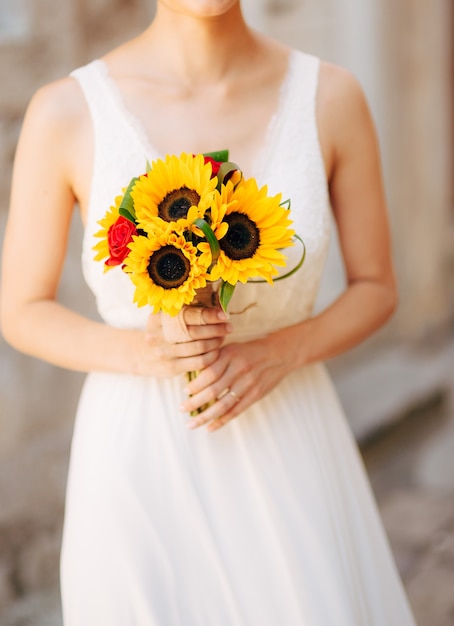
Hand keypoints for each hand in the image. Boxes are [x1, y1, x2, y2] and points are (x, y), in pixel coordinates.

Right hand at [133, 306, 231, 377]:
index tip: (224, 315)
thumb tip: (218, 307)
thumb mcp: (167, 320)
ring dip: (216, 342)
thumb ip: (186, 313)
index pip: (188, 314)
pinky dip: (212, 356)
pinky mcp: (171, 367)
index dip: (209, 315)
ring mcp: (163, 352)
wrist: (143, 355)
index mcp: (158, 317)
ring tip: (222, 338)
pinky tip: (216, 351)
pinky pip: (199, 361)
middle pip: (195, 331)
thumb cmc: (164, 333)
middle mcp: (158, 334)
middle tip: (228, 327)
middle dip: (216, 329)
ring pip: (199, 347)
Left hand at [180, 331, 294, 431]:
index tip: (185, 392)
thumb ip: (215, 360)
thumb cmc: (250, 351)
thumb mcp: (232, 348)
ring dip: (205, 416)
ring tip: (191, 424)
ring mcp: (248, 384)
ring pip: (223, 405)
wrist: (280, 353)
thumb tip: (192, 375)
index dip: (195, 385)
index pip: (209, 373)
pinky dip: (222, 421)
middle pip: (213, 391)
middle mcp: (239, 369)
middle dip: (194, 402)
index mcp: (230, 355)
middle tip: (181, 409)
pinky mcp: (255, 395)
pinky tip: (210, 427)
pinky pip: (236, 411)